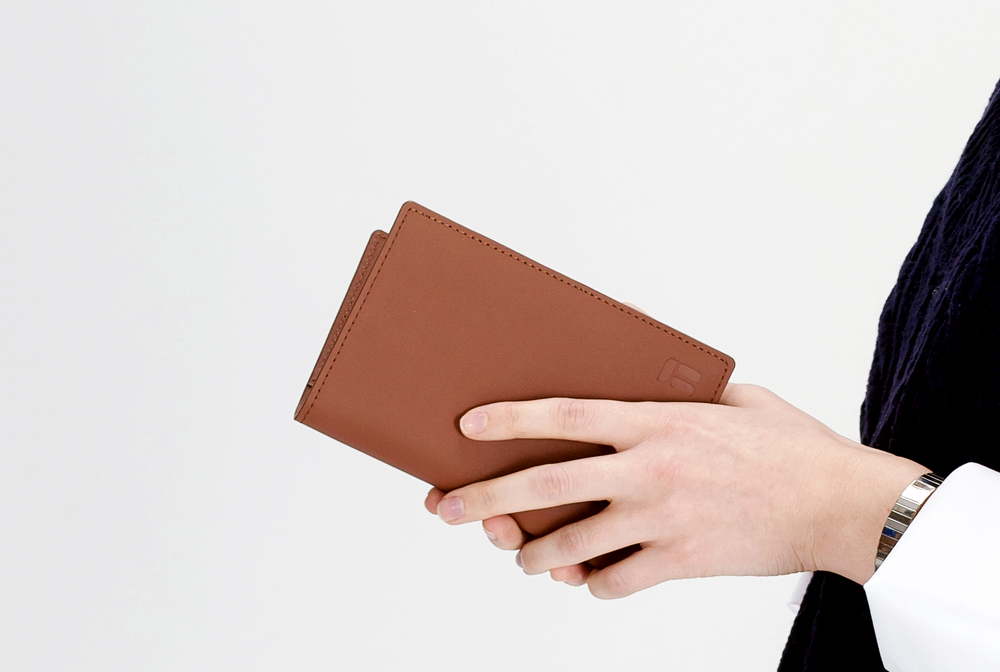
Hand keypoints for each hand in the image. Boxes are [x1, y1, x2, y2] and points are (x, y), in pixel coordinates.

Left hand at [426, 384, 927, 597]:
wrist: (840, 504)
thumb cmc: (791, 447)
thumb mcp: (736, 400)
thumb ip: (686, 397)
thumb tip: (657, 390)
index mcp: (656, 421)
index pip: (565, 416)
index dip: (510, 420)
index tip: (467, 427)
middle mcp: (648, 469)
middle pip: (546, 485)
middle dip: (486, 499)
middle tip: (447, 508)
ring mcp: (661, 519)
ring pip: (571, 544)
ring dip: (536, 555)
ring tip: (523, 557)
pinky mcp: (681, 561)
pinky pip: (615, 582)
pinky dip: (596, 583)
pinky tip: (592, 578)